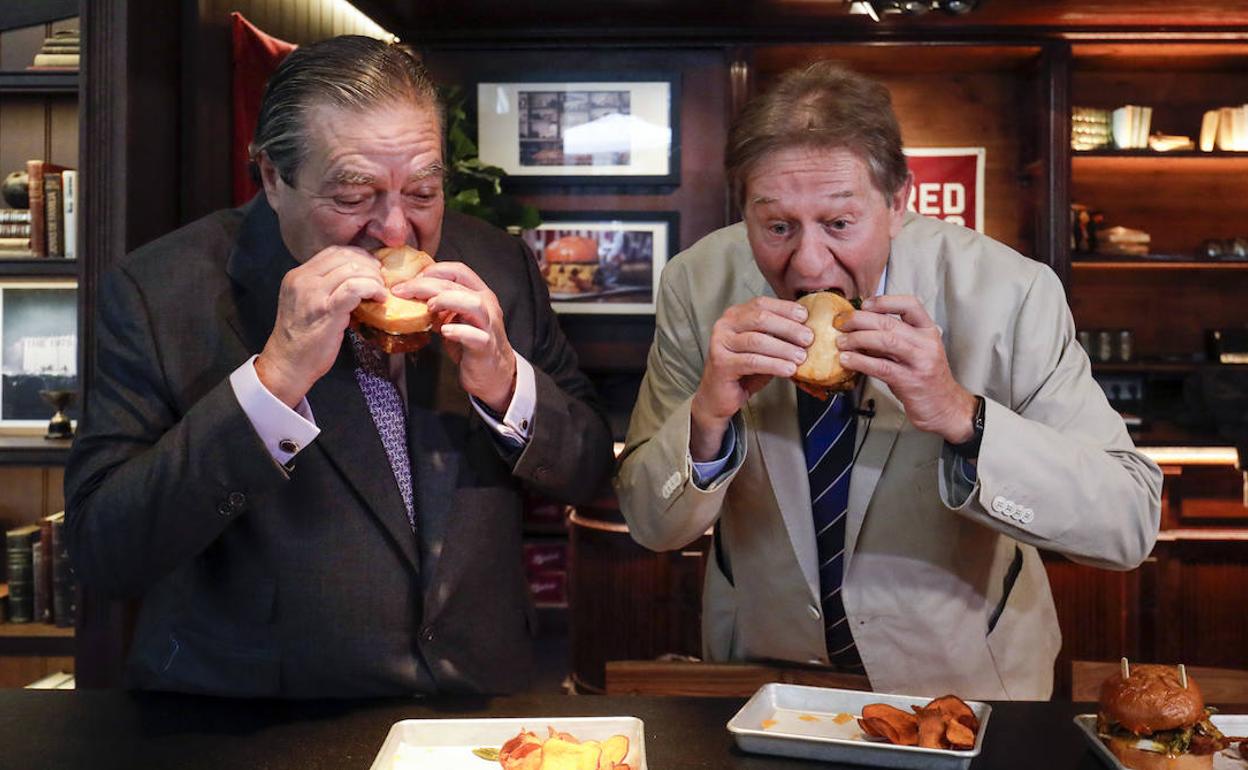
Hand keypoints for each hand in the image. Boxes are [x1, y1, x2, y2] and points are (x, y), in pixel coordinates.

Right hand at [256, 245, 384, 406]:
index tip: (371, 268)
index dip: (358, 256)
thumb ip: (323, 287)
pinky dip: (372, 289)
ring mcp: (313, 294)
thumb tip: (355, 277)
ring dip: (373, 278)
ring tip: (380, 291)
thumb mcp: (306, 303)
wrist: (288, 364)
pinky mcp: (327, 310)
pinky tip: (379, 298)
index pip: (333, 252)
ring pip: (352, 269)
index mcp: (297, 276)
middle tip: (380, 279)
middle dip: (369, 265)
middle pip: (344, 256)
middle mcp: (303, 280)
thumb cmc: (302, 339)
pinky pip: (355, 288)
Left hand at [398, 261, 516, 412]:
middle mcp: (487, 306)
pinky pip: (475, 336)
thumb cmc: (472, 344)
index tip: (410, 280)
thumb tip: (411, 296)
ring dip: (447, 300)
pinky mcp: (485, 346)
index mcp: (479, 295)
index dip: (433, 271)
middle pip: (456, 285)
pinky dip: (458, 331)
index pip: (458, 271)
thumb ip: (441, 305)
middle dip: (425, 285)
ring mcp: (488, 326)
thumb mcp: (455, 319)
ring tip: (429, 307)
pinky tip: (444, 331)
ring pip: (473, 304)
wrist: (494, 374)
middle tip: (402, 291)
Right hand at [690, 297, 811, 460]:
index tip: (805, 316)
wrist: (719, 396)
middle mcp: (725, 325)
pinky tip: (788, 369)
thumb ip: (777, 337)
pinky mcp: (721, 363)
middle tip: (808, 339)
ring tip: (801, 357)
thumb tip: (807, 331)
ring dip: (783, 349)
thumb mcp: (763, 349)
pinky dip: (774, 365)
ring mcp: (720, 343)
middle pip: (760, 319)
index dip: (785, 308)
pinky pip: (752, 361)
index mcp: (735, 315)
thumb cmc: (743, 371)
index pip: (762, 304)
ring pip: (757, 340)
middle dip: (788, 328)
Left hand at [835, 294, 976, 443]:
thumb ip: (890, 340)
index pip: (910, 304)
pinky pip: (881, 366)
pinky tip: (847, 360)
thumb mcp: (912, 353)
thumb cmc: (924, 379)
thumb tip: (857, 330)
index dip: (884, 301)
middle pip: (889, 323)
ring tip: (840, 342)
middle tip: (840, 323)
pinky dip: (860, 361)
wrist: (945, 408)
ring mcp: (920, 362)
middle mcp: (927, 343)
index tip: (864, 304)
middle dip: (860, 320)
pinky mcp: (910, 381)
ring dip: (857, 339)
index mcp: (928, 331)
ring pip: (886, 341)